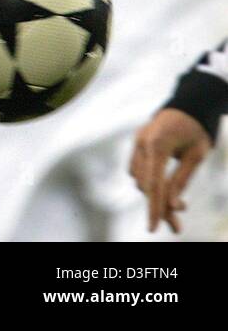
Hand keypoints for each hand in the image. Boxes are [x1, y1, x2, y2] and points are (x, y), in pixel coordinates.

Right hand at [129, 108, 211, 233]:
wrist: (188, 104)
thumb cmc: (196, 130)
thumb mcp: (195, 157)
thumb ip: (181, 180)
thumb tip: (173, 205)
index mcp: (157, 144)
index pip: (153, 183)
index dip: (154, 208)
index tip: (154, 228)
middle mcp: (141, 143)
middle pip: (145, 184)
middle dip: (159, 206)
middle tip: (176, 228)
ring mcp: (137, 143)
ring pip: (140, 178)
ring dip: (155, 195)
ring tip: (178, 209)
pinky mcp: (138, 144)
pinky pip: (138, 169)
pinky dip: (151, 182)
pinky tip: (166, 189)